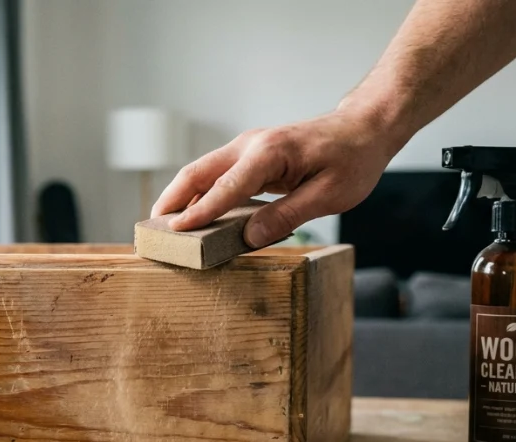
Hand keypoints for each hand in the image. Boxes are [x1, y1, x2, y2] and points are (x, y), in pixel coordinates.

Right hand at [151, 109, 402, 247]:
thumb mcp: (329, 195)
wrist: (364, 129)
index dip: (199, 212)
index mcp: (269, 153)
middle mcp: (251, 145)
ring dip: (180, 196)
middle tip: (151, 229)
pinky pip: (217, 175)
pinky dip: (200, 194)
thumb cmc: (352, 160)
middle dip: (171, 199)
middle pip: (198, 172)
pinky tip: (193, 215)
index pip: (225, 187)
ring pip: (202, 172)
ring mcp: (248, 148)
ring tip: (163, 226)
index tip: (175, 231)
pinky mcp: (251, 156)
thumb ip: (288, 216)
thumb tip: (249, 238)